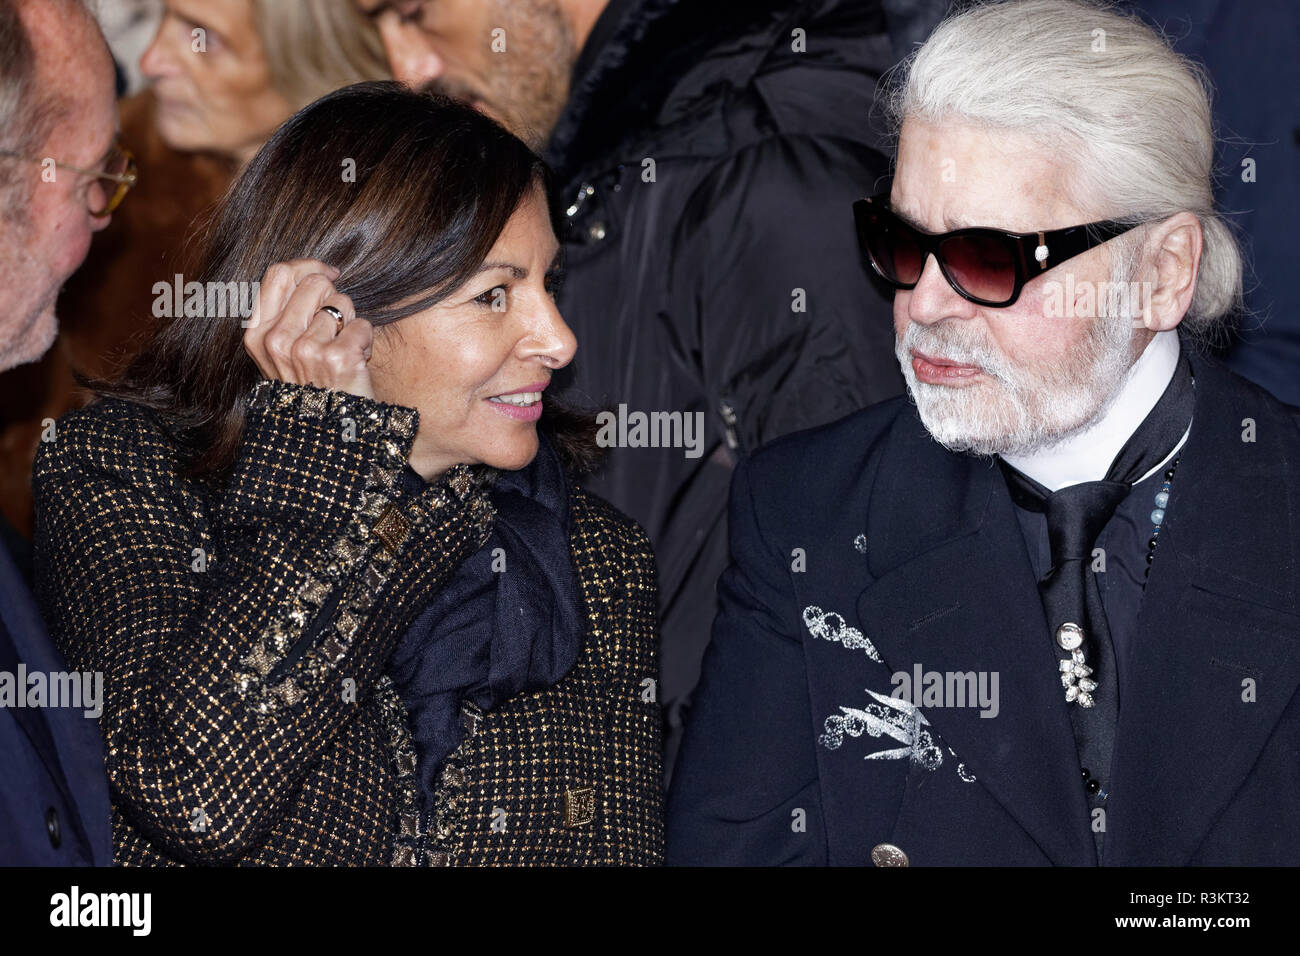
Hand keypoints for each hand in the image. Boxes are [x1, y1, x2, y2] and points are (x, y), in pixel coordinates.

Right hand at [242, 259, 374, 399]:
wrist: (329, 434)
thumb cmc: (311, 389)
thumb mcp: (282, 354)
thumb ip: (286, 314)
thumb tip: (312, 271)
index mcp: (258, 335)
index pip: (278, 274)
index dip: (309, 267)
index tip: (329, 274)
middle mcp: (276, 341)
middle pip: (314, 283)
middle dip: (334, 300)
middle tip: (335, 331)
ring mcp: (305, 350)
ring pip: (341, 302)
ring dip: (350, 324)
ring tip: (344, 352)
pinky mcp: (337, 358)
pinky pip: (362, 325)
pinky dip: (366, 341)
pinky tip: (356, 364)